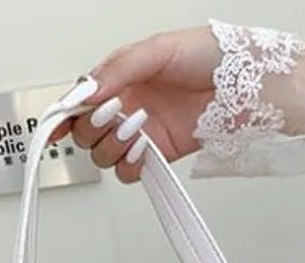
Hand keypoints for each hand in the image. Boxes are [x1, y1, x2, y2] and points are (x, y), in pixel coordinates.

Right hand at [51, 27, 220, 183]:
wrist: (248, 85)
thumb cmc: (212, 57)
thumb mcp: (159, 49)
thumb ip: (120, 68)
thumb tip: (88, 91)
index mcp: (122, 77)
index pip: (80, 100)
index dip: (63, 114)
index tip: (56, 125)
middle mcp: (127, 106)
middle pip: (85, 131)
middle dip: (92, 127)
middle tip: (113, 114)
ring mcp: (141, 132)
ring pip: (103, 154)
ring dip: (110, 146)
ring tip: (134, 130)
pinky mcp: (159, 154)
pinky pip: (129, 171)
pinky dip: (129, 165)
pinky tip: (142, 150)